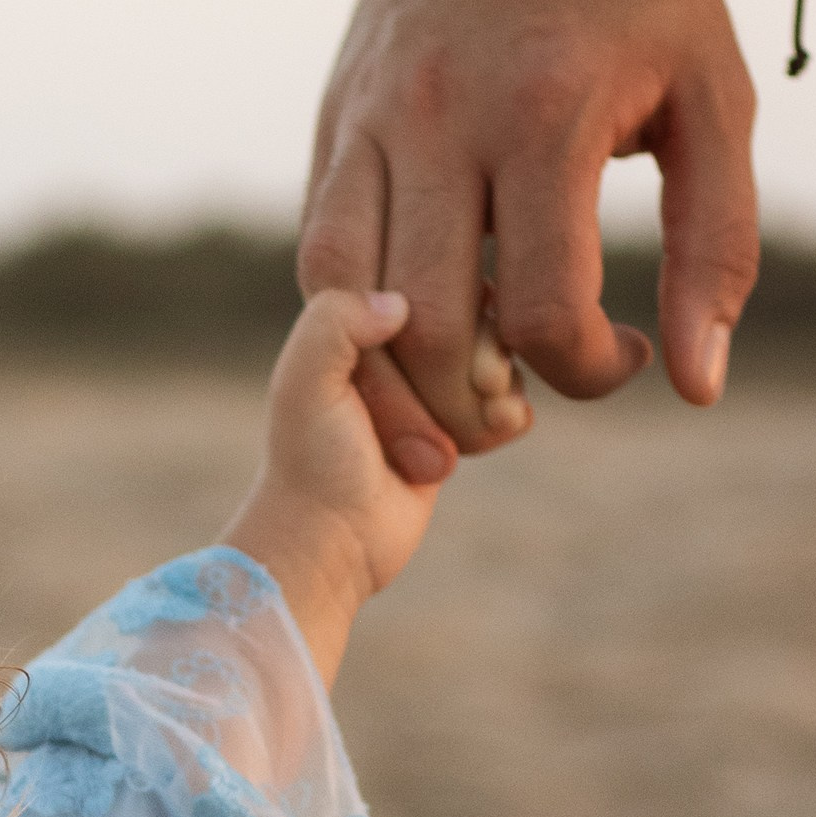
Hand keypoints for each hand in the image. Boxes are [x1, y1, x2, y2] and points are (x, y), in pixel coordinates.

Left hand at [220, 289, 510, 683]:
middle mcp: (401, 342)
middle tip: (441, 413)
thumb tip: (399, 300)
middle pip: (477, 310)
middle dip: (472, 358)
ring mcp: (437, 381)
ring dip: (493, 389)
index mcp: (359, 318)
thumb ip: (332, 323)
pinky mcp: (465, 421)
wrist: (333, 542)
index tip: (415, 363)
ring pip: (502, 349)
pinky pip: (513, 397)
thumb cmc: (313, 464)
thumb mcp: (303, 385)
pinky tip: (488, 435)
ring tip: (463, 429)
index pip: (432, 274)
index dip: (439, 314)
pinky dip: (508, 416)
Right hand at [301, 0, 760, 472]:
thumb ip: (714, 246)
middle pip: (425, 330)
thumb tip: (694, 385)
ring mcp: (371, 116)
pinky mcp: (335, 116)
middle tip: (530, 404)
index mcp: (546, 111)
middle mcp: (440, 116)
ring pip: (349, 303)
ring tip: (464, 385)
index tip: (626, 355)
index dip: (586, 373)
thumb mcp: (714, 100)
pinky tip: (423, 315)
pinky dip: (363, 312)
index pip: (542, 312)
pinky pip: (322, 251)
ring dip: (400, 380)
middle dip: (478, 407)